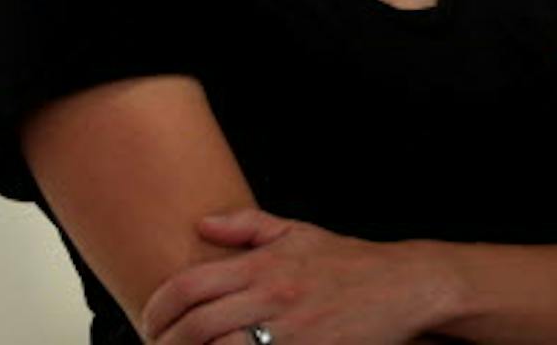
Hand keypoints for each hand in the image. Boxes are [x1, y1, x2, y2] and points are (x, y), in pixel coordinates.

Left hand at [141, 209, 442, 344]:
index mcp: (265, 264)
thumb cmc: (351, 264)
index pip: (189, 285)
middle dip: (166, 343)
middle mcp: (272, 295)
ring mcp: (290, 330)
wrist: (405, 287)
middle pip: (195, 327)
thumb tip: (203, 224)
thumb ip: (249, 225)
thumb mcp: (301, 233)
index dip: (157, 308)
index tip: (151, 322)